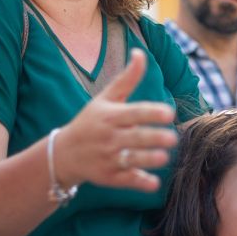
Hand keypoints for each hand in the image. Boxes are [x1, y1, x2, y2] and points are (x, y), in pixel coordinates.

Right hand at [53, 49, 177, 192]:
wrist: (63, 153)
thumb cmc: (90, 121)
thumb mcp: (105, 98)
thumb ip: (127, 78)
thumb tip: (141, 53)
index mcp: (110, 116)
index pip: (133, 113)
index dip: (151, 113)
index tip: (169, 113)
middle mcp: (108, 137)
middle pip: (134, 137)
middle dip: (153, 138)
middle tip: (172, 138)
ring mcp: (108, 158)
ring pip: (130, 159)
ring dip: (148, 159)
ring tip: (165, 157)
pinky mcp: (108, 177)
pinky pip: (125, 180)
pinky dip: (138, 182)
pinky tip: (153, 183)